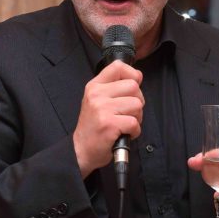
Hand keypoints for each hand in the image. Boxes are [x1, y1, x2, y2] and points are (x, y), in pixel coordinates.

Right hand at [73, 60, 143, 176]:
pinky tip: (124, 133)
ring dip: (137, 117)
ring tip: (124, 124)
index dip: (132, 75)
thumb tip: (137, 76)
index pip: (118, 67)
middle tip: (128, 113)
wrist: (81, 150)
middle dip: (137, 102)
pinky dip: (134, 131)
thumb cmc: (94, 127)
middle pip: (133, 87)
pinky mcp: (109, 124)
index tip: (133, 87)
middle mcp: (97, 94)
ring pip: (137, 105)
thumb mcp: (97, 101)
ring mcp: (102, 109)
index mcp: (94, 86)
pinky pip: (135, 122)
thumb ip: (114, 88)